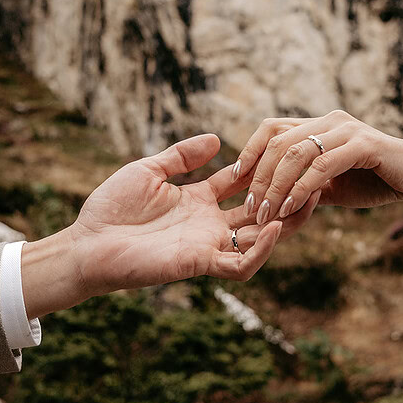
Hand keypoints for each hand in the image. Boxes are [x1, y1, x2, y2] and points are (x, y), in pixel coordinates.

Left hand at [22, 134, 318, 317]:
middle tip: (315, 176)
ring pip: (262, 239)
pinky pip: (241, 263)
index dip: (266, 170)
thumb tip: (216, 139)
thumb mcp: (148, 171)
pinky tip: (276, 226)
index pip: (243, 184)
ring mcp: (208, 245)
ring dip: (287, 223)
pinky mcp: (200, 263)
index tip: (290, 151)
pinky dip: (262, 249)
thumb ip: (181, 156)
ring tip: (310, 199)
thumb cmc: (110, 209)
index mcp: (199, 202)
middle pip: (262, 211)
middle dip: (287, 196)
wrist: (87, 244)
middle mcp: (209, 225)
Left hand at [233, 110, 402, 222]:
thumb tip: (274, 200)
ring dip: (276, 186)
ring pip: (296, 153)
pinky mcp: (363, 145)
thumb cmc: (379, 181)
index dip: (248, 152)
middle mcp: (330, 121)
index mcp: (321, 125)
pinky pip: (321, 165)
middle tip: (250, 208)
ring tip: (267, 213)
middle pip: (278, 141)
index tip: (232, 180)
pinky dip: (301, 188)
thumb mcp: (334, 185)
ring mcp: (347, 130)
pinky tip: (290, 208)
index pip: (272, 129)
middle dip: (258, 176)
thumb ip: (306, 185)